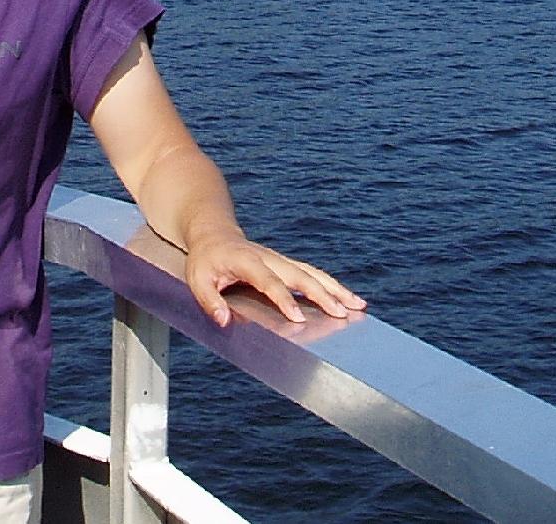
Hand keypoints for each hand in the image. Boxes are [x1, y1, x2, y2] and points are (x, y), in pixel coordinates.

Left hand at [184, 232, 365, 328]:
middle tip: (341, 314)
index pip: (268, 281)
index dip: (284, 299)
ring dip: (336, 289)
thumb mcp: (197, 279)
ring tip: (358, 305)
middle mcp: (269, 258)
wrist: (214, 232)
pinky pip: (313, 274)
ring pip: (312, 273)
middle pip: (300, 275)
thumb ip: (209, 301)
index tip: (299, 318)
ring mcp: (280, 259)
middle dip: (322, 294)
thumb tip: (224, 321)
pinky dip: (332, 285)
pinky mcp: (287, 264)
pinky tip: (349, 299)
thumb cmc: (205, 260)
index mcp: (247, 261)